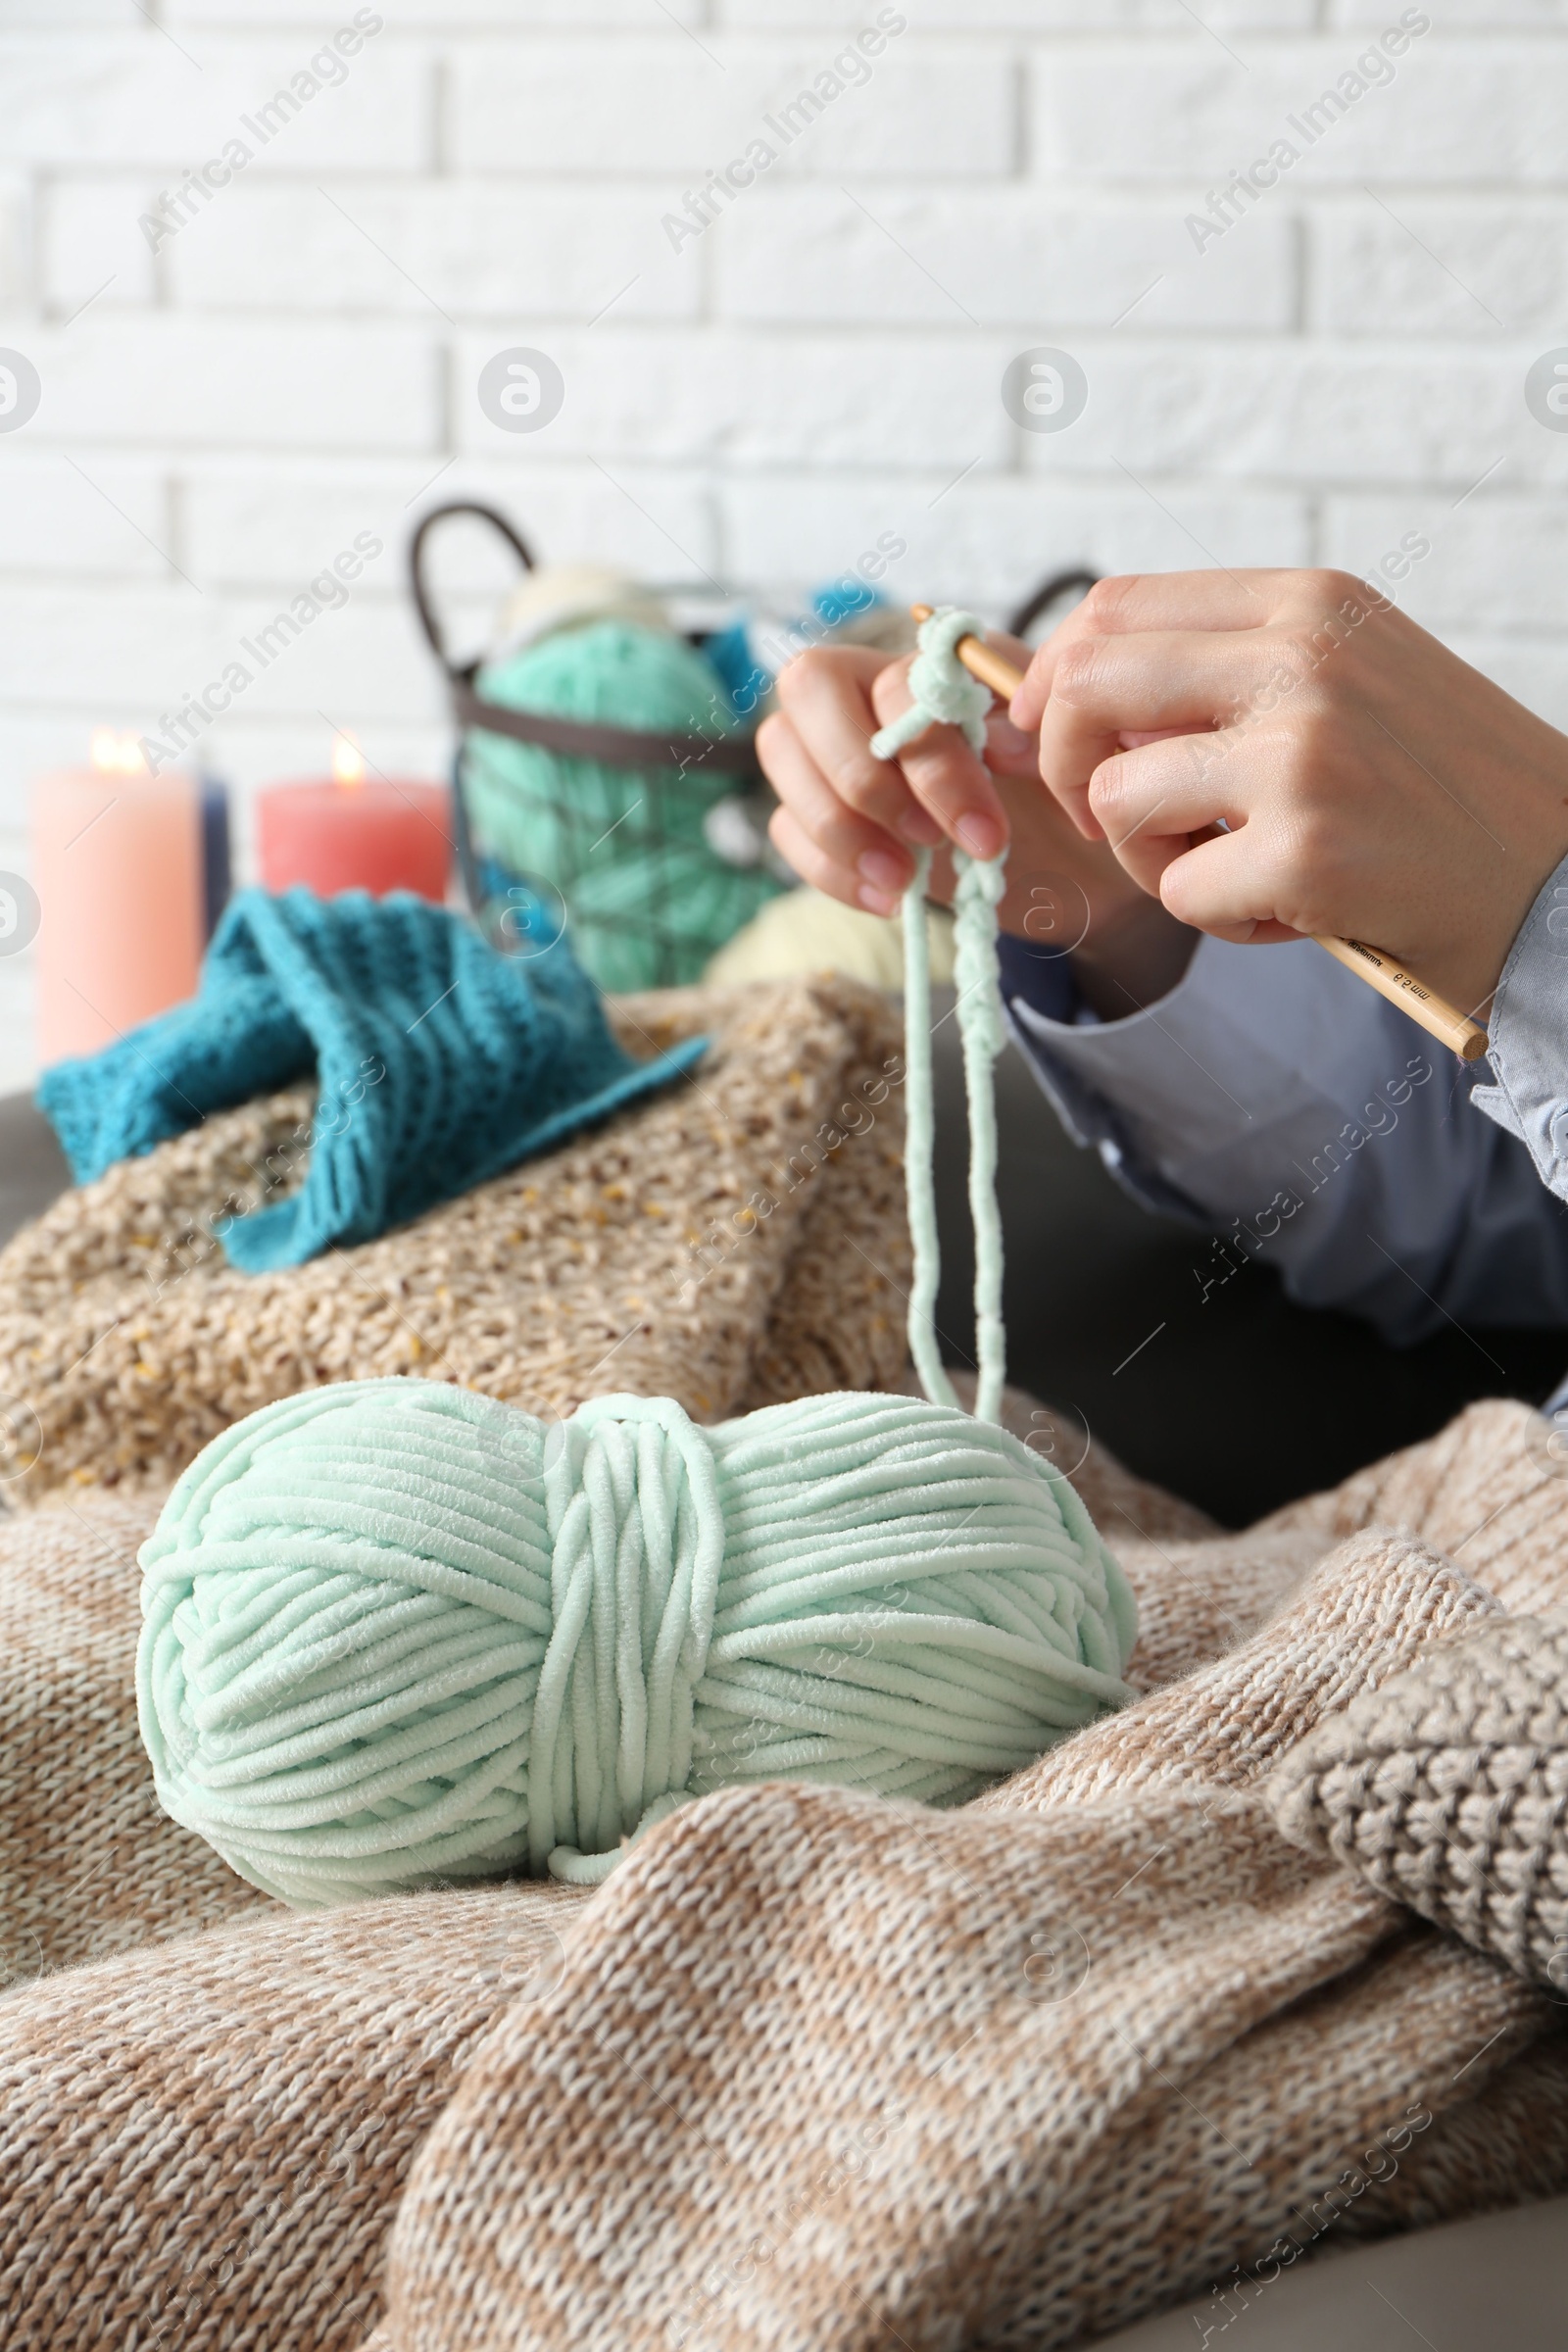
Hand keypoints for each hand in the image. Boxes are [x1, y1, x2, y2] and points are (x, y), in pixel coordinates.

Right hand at [758, 639, 1197, 1013]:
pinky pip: (786, 828)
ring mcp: (824, 749)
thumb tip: (997, 741)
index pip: (894, 686)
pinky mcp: (813, 813)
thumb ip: (1032, 730)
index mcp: (924, 661)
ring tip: (906, 882)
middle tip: (929, 843)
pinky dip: (831, 871)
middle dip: (865, 780)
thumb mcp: (1058, 754)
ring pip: (780, 753)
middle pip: (805, 690)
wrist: (1057, 857)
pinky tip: (889, 899)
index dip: (933, 762)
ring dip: (840, 829)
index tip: (984, 830)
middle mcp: (862, 689)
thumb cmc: (1050, 789)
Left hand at [1011, 569, 1567, 1016]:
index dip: (1055, 676)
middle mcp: (1302, 660)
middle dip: (1069, 765)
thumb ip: (1230, 670)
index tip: (1048, 731)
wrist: (1562, 872)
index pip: (1117, 606)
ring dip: (1150, 857)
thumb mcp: (1352, 679)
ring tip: (1234, 869)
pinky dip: (1219, 918)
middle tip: (1111, 817)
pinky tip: (1297, 911)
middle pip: (1088, 684)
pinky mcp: (1305, 851)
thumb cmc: (1444, 789)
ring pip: (1120, 798)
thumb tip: (1074, 702)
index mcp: (1309, 604)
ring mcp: (1302, 753)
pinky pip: (1180, 892)